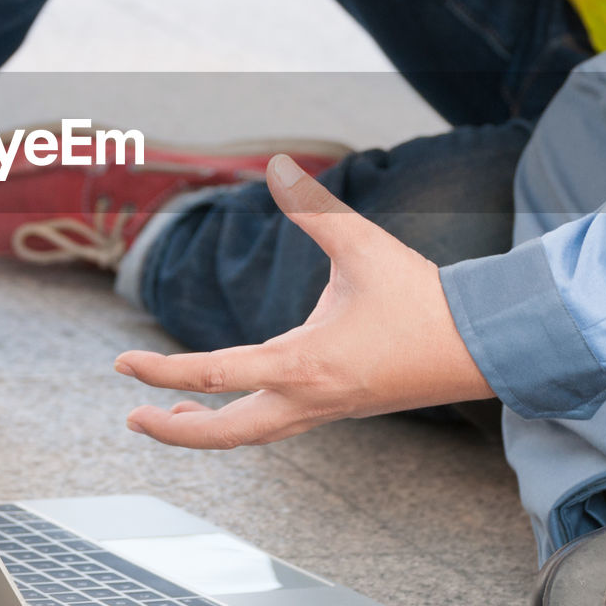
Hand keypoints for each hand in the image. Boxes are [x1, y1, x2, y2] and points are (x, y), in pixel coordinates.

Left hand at [115, 155, 492, 448]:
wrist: (482, 345)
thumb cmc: (421, 296)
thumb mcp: (361, 245)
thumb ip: (313, 208)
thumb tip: (278, 169)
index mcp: (304, 364)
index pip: (215, 376)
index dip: (162, 372)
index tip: (122, 364)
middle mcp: (308, 399)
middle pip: (226, 435)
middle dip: (174, 431)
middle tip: (132, 415)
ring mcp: (324, 411)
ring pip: (252, 436)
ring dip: (207, 430)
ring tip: (171, 416)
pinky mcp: (338, 409)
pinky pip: (277, 425)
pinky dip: (242, 419)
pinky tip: (233, 400)